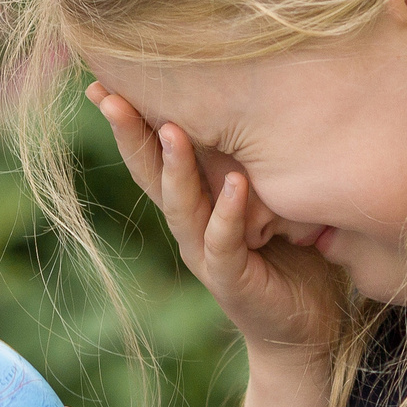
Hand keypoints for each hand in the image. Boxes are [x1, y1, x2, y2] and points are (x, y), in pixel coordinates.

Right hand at [88, 82, 343, 360]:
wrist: (304, 329)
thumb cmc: (291, 253)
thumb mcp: (268, 193)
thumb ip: (253, 156)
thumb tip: (264, 90)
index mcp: (193, 200)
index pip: (153, 151)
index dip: (130, 117)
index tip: (102, 77)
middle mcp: (189, 224)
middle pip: (150, 173)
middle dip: (130, 133)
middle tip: (108, 94)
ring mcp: (206, 253)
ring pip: (180, 204)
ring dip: (175, 167)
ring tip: (171, 130)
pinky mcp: (232, 279)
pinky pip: (224, 242)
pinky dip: (229, 213)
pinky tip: (236, 185)